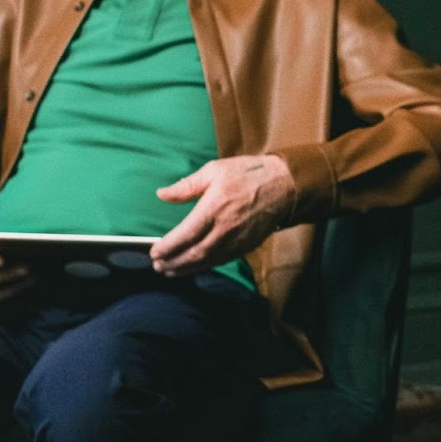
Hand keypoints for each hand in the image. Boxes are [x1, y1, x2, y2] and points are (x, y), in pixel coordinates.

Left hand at [150, 154, 292, 276]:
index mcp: (214, 207)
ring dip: (186, 269)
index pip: (186, 234)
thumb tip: (161, 194)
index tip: (154, 252)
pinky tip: (194, 266)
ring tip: (170, 271)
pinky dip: (205, 266)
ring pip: (208, 261)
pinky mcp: (247, 245)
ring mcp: (238, 239)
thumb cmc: (248, 173)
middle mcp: (225, 228)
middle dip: (173, 263)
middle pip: (194, 253)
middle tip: (158, 266)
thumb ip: (186, 186)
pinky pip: (222, 260)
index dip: (168, 247)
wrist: (286, 185)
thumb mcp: (214, 170)